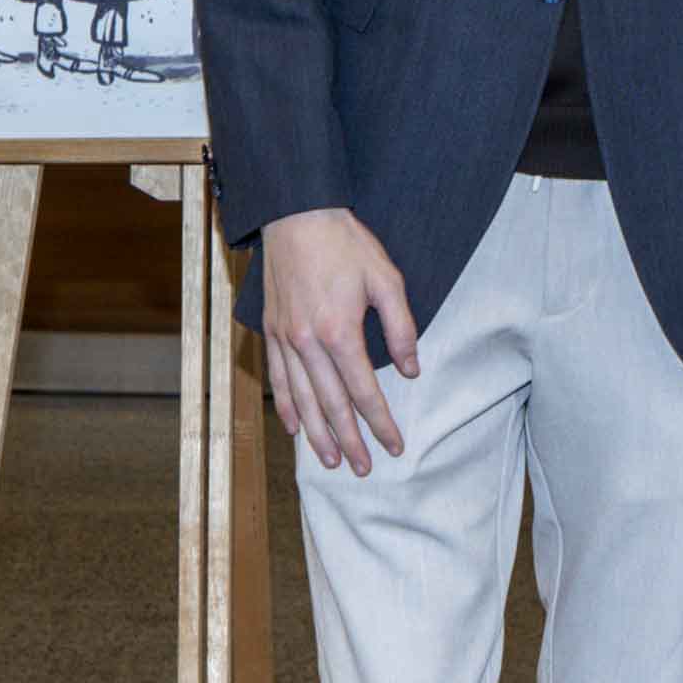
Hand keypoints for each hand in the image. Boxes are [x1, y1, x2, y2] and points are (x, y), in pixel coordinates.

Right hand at [260, 206, 418, 476]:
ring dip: (317, 433)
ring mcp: (285, 338)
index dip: (380, 422)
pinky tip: (294, 426)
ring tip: (330, 460)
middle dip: (349, 440)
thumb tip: (411, 369)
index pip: (364, 391)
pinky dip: (287, 405)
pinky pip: (278, 378)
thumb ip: (401, 328)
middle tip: (363, 468)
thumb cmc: (346, 244)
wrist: (296, 214)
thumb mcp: (387, 279)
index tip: (395, 445)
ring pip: (302, 398)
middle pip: (331, 404)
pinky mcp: (272, 330)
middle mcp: (307, 342)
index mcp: (339, 331)